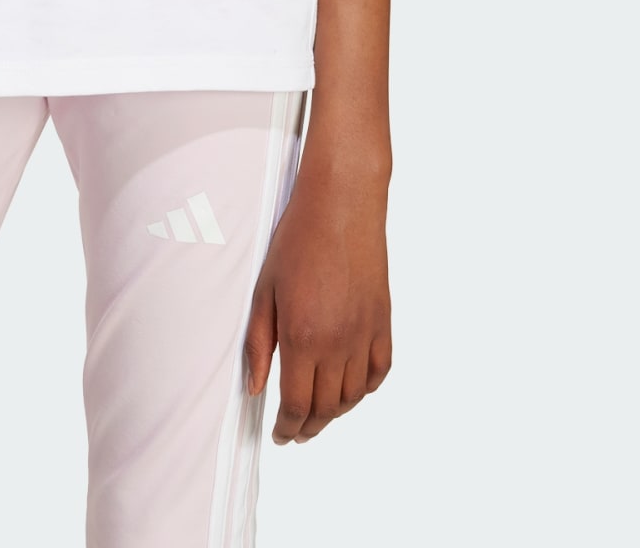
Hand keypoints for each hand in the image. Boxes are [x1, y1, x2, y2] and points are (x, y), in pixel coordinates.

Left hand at [242, 168, 390, 444]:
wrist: (342, 205)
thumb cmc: (298, 240)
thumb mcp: (265, 290)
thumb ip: (259, 343)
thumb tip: (255, 388)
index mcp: (304, 336)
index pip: (297, 404)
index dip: (288, 427)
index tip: (280, 434)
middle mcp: (338, 342)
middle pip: (327, 407)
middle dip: (309, 427)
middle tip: (296, 432)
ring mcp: (365, 333)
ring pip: (354, 396)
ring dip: (336, 413)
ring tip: (319, 415)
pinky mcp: (383, 322)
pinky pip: (380, 371)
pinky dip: (366, 388)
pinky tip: (352, 389)